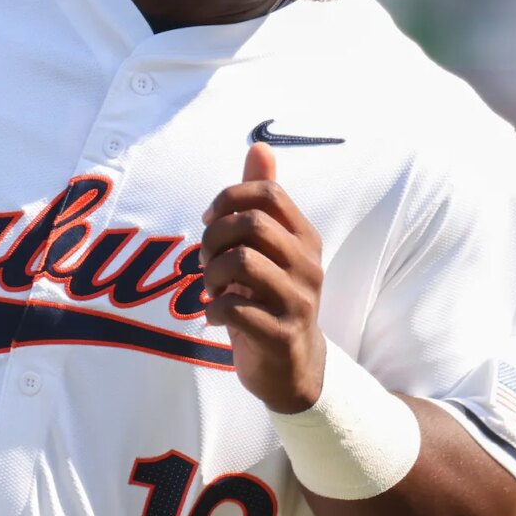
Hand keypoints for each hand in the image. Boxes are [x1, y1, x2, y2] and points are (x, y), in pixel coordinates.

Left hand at [200, 142, 326, 413]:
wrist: (294, 368)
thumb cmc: (272, 299)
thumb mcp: (272, 248)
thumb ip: (264, 200)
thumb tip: (259, 147)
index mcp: (305, 239)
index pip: (268, 194)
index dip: (229, 199)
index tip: (210, 220)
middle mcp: (308, 266)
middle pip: (251, 224)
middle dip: (214, 237)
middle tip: (207, 260)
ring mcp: (298, 301)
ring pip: (241, 262)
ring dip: (212, 275)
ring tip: (213, 289)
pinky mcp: (282, 335)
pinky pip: (235, 308)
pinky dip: (214, 311)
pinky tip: (217, 316)